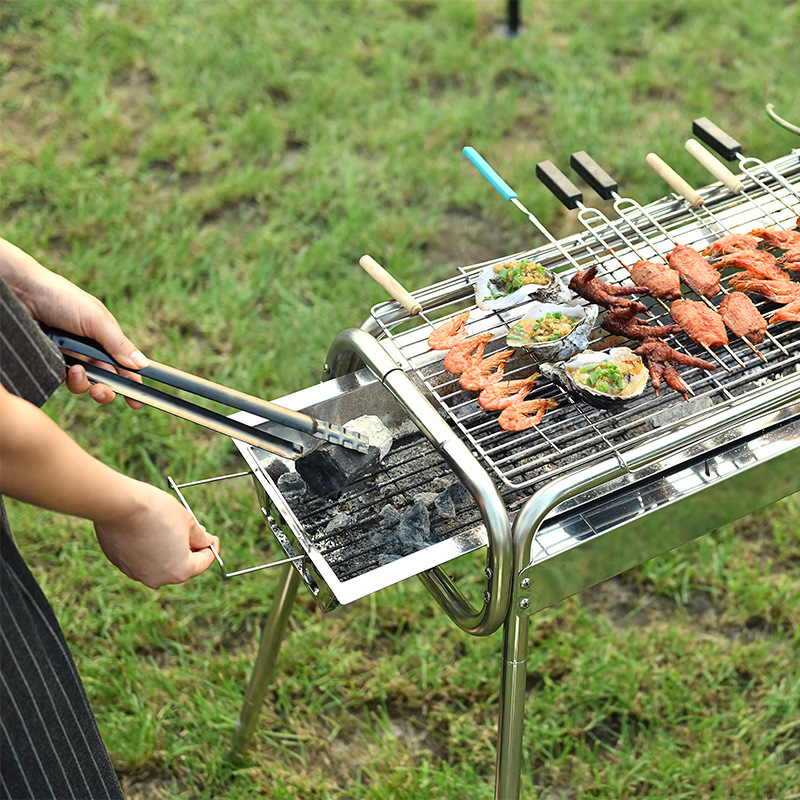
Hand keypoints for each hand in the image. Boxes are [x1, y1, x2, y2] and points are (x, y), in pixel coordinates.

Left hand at [0, 237, 147, 407]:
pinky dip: (67, 378)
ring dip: (84, 383)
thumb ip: (119, 344)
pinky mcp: (52, 362)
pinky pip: (63, 380)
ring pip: (84, 383)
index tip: (138, 400)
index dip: (132, 382)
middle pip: (106, 379)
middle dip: (107, 390)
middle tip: (101, 392)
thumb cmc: (62, 298)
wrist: (22, 293)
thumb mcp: (96, 320)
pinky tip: (66, 367)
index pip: (124, 365)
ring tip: (76, 371)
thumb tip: (142, 364)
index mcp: (106, 338)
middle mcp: (90, 349)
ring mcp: (70, 357)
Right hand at [94, 482, 220, 588]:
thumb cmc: (158, 512)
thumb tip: (205, 542)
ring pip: (161, 563)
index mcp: (180, 571)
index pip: (204, 563)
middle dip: (190, 548)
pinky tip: (149, 531)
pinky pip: (141, 558)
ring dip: (169, 549)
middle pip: (182, 565)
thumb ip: (199, 537)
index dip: (211, 548)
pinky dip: (149, 548)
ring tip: (169, 528)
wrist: (119, 506)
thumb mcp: (188, 522)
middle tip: (193, 531)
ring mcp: (137, 574)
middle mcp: (158, 579)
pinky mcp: (121, 564)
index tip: (212, 537)